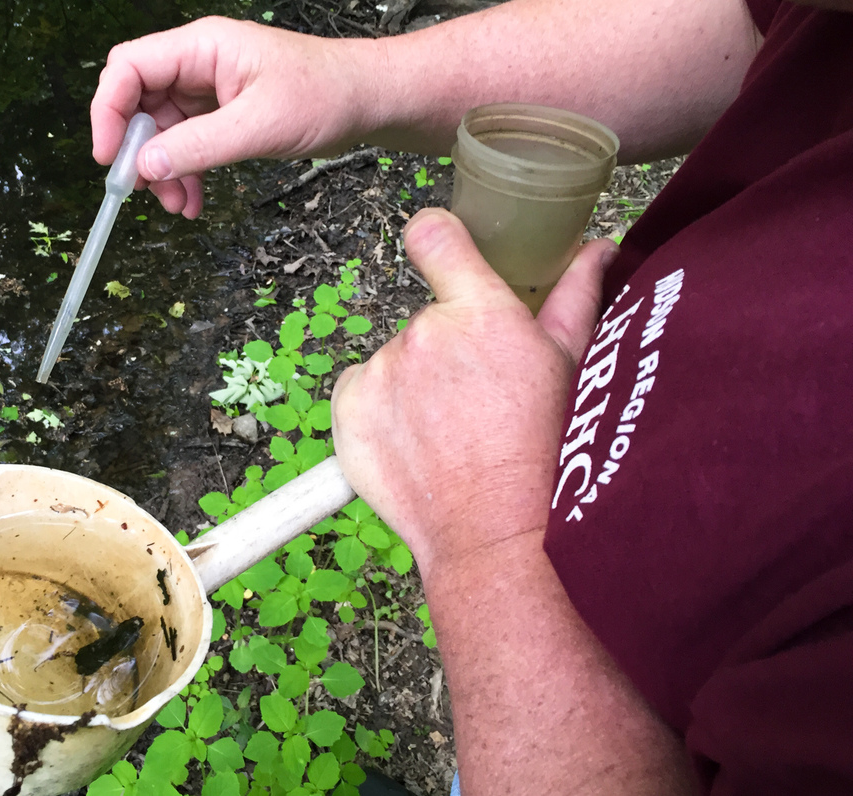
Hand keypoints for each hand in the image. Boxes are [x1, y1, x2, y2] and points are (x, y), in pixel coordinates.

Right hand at [91, 17, 374, 217]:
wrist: (368, 101)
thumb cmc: (326, 95)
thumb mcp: (259, 125)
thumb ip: (199, 146)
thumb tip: (146, 166)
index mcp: (202, 47)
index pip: (129, 67)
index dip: (109, 111)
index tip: (109, 156)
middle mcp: (200, 63)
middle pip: (141, 103)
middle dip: (139, 152)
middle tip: (144, 192)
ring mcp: (210, 89)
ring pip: (163, 131)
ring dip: (164, 171)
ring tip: (179, 205)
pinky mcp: (224, 113)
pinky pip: (188, 143)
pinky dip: (186, 173)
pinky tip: (193, 200)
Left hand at [330, 208, 616, 567]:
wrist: (493, 531)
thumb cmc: (544, 452)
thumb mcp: (571, 367)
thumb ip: (576, 295)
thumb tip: (595, 246)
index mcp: (480, 312)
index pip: (435, 236)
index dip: (436, 239)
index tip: (439, 249)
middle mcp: (422, 333)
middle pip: (427, 322)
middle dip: (446, 352)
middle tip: (476, 402)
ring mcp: (379, 373)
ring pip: (394, 363)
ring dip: (413, 386)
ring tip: (448, 433)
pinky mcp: (347, 412)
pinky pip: (360, 393)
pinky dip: (379, 412)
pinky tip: (414, 444)